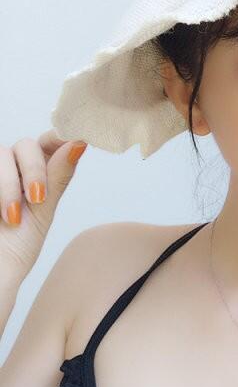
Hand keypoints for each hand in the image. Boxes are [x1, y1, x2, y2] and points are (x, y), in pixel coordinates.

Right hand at [0, 129, 87, 283]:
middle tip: (37, 197)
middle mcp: (13, 169)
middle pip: (26, 145)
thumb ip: (58, 176)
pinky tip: (3, 212)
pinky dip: (0, 186)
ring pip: (3, 152)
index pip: (49, 142)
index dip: (60, 138)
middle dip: (35, 169)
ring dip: (10, 184)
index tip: (75, 143)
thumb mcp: (43, 210)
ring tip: (13, 215)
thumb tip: (80, 143)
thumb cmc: (15, 248)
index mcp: (36, 173)